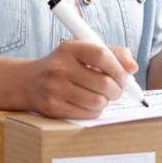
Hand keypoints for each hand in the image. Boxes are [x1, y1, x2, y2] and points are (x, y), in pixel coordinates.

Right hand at [22, 41, 136, 118]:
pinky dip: (95, 110)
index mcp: (70, 48)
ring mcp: (55, 89)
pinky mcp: (53, 108)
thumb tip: (133, 67)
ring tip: (101, 96)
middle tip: (116, 89)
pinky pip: (87, 113)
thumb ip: (111, 53)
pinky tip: (89, 103)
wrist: (28, 82)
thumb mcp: (83, 51)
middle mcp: (60, 67)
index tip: (125, 75)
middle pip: (104, 83)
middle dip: (117, 89)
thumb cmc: (64, 65)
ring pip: (98, 101)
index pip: (102, 55)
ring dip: (105, 101)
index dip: (119, 68)